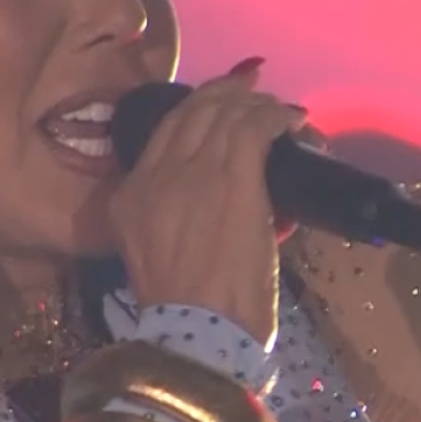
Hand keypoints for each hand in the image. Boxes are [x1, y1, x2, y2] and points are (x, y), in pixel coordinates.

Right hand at [109, 59, 305, 345]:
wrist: (197, 332)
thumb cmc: (183, 311)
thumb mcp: (148, 254)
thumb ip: (162, 218)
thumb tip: (202, 203)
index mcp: (130, 194)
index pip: (165, 132)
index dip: (195, 108)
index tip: (218, 102)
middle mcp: (157, 173)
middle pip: (194, 112)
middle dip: (226, 95)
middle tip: (251, 89)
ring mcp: (197, 170)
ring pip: (226, 113)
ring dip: (256, 105)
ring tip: (276, 109)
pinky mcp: (235, 176)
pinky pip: (256, 126)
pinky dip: (276, 117)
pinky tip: (291, 120)